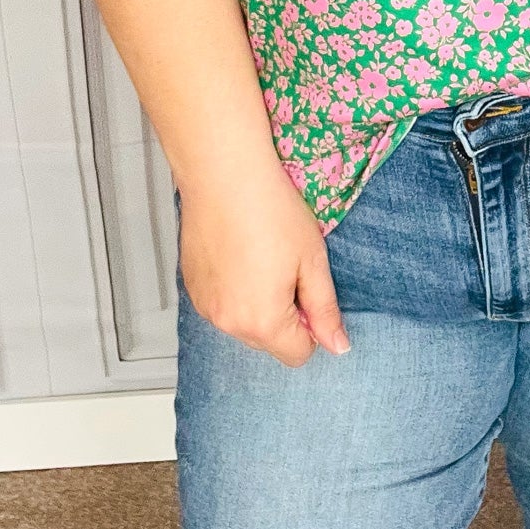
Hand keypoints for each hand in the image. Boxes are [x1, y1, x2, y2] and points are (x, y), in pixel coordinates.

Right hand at [177, 158, 350, 367]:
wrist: (225, 174)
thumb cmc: (273, 211)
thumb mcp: (312, 259)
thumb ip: (325, 309)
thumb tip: (339, 347)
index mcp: (263, 322)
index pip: (297, 354)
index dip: (311, 324)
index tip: (308, 286)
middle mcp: (227, 323)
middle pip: (268, 342)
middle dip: (283, 315)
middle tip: (286, 266)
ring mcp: (204, 306)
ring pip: (242, 323)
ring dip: (256, 303)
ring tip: (260, 255)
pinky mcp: (190, 287)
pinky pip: (220, 304)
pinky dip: (232, 290)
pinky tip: (238, 252)